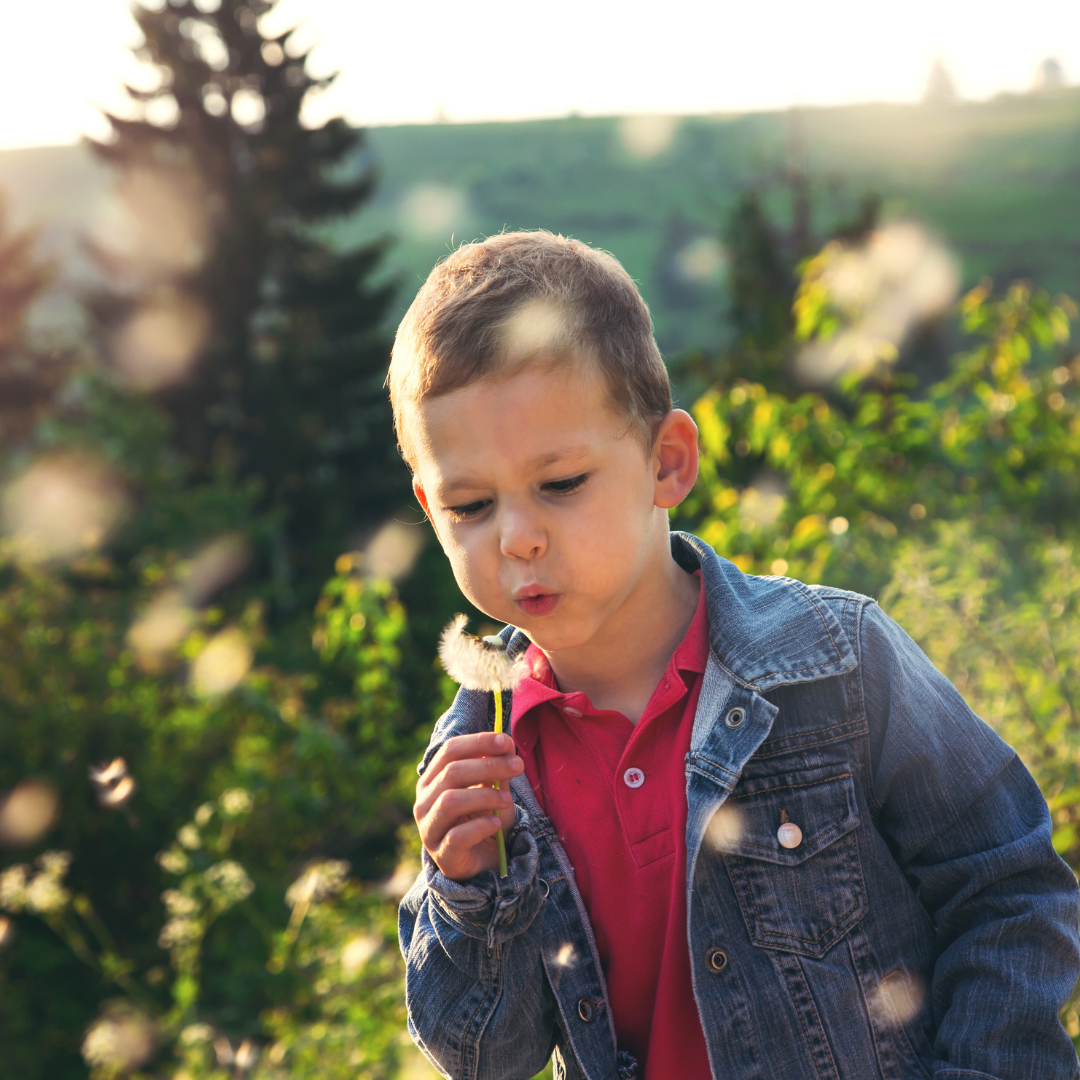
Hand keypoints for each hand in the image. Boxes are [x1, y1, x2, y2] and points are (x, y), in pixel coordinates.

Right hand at [414, 732, 523, 881]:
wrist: (483, 862)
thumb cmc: (484, 819)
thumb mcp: (493, 790)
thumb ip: (496, 768)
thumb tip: (506, 742)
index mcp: (432, 780)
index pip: (449, 750)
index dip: (478, 742)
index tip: (506, 742)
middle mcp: (423, 802)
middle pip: (451, 772)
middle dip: (488, 766)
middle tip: (518, 765)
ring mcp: (428, 830)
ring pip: (450, 801)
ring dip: (485, 795)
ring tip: (507, 798)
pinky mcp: (441, 855)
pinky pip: (457, 836)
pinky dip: (480, 826)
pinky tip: (496, 823)